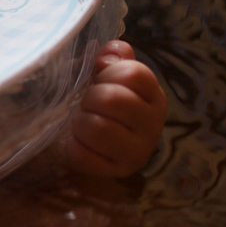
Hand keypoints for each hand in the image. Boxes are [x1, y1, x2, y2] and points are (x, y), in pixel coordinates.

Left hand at [65, 41, 167, 176]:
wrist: (95, 144)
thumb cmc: (101, 104)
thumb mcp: (108, 76)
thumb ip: (113, 58)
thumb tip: (107, 55)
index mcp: (152, 94)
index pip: (134, 73)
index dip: (108, 73)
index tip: (99, 79)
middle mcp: (153, 123)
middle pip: (113, 99)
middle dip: (90, 98)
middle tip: (86, 104)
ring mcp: (138, 151)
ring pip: (97, 127)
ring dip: (80, 123)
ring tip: (81, 123)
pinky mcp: (117, 171)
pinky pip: (82, 154)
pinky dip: (72, 146)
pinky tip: (76, 143)